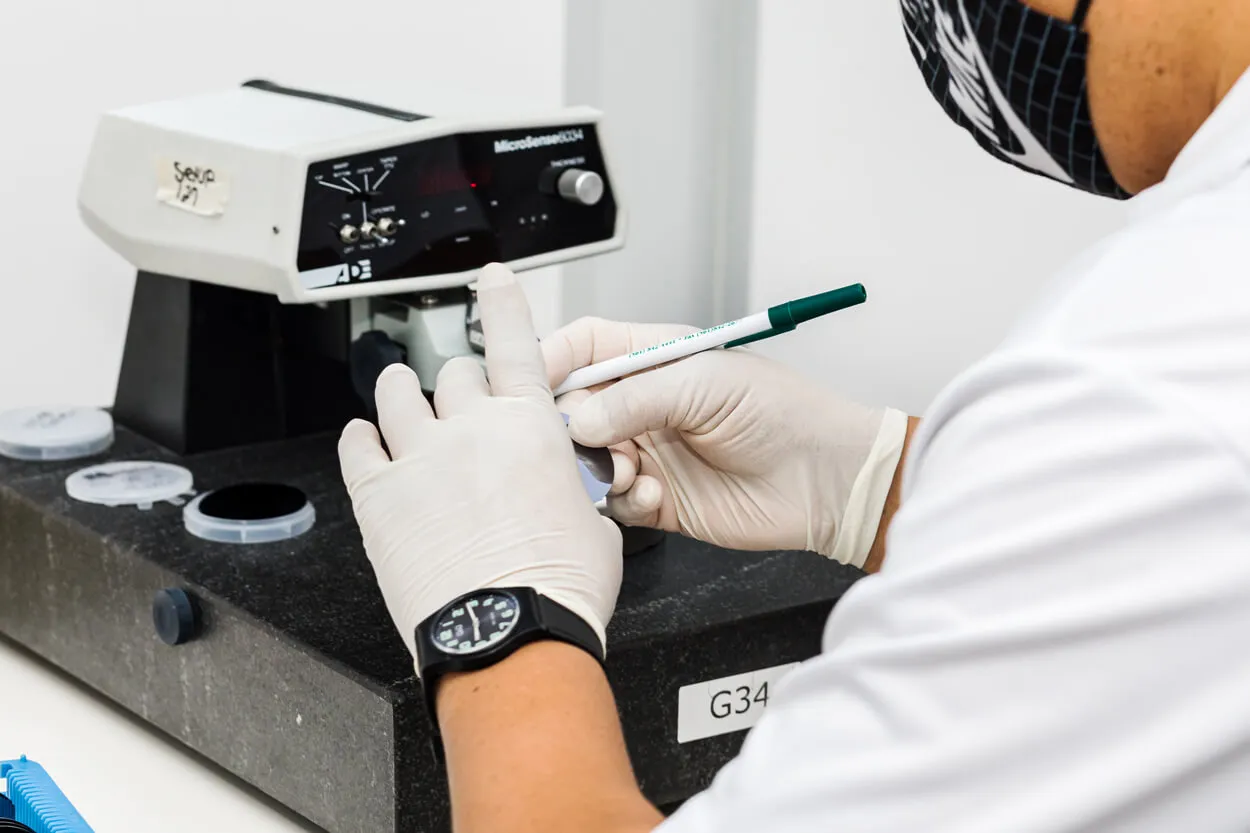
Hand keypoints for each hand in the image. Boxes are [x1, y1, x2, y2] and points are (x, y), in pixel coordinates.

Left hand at [338, 264, 622, 663]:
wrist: (509, 635)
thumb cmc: (557, 588)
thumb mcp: (594, 523)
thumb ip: (572, 487)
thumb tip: (562, 492)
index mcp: (529, 426)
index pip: (514, 342)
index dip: (503, 303)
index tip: (492, 278)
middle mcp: (469, 429)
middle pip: (456, 374)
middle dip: (461, 383)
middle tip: (462, 403)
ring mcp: (418, 458)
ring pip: (398, 395)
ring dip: (400, 391)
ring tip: (399, 395)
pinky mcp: (378, 497)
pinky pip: (358, 446)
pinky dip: (361, 438)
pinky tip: (365, 442)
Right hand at [542, 319, 908, 566]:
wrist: (825, 480)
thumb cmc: (782, 413)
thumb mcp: (703, 383)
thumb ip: (633, 398)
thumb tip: (575, 420)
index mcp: (654, 359)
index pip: (583, 348)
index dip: (551, 359)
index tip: (530, 382)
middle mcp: (646, 404)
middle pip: (572, 408)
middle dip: (569, 426)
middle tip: (585, 440)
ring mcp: (649, 452)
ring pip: (586, 459)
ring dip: (596, 468)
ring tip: (627, 471)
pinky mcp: (657, 499)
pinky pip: (614, 502)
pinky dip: (622, 500)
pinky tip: (652, 494)